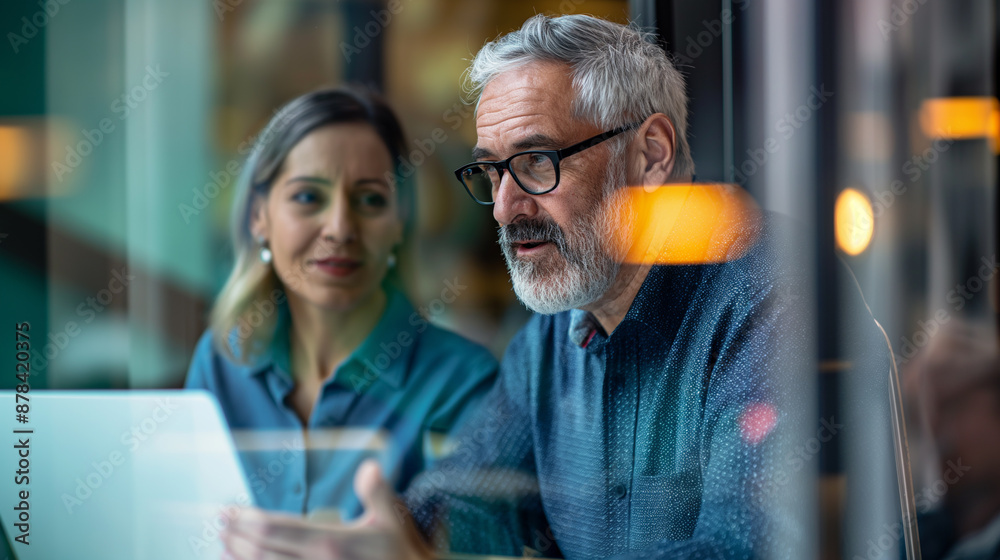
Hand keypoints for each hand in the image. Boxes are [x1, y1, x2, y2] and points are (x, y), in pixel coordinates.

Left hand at [222, 460, 432, 559]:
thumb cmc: (401, 555)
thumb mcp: (393, 520)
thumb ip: (377, 492)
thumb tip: (369, 466)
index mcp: (330, 543)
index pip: (275, 528)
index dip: (247, 519)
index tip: (229, 510)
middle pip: (261, 551)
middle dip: (236, 536)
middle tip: (220, 523)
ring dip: (238, 558)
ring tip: (223, 546)